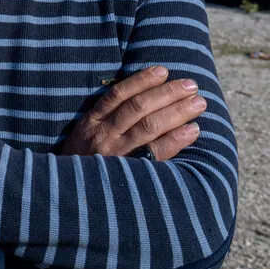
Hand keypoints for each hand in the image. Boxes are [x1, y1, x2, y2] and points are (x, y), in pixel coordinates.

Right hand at [61, 65, 205, 159]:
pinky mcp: (129, 173)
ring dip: (177, 111)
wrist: (71, 197)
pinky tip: (193, 130)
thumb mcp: (84, 136)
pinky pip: (156, 152)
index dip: (142, 80)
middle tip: (192, 85)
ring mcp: (116, 155)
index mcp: (91, 122)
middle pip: (138, 107)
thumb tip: (140, 97)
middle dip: (167, 93)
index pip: (118, 94)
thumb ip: (105, 118)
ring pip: (149, 126)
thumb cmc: (83, 162)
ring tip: (199, 103)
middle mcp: (103, 136)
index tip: (163, 71)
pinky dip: (176, 139)